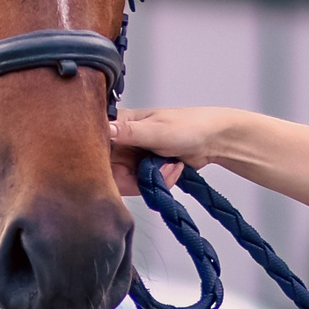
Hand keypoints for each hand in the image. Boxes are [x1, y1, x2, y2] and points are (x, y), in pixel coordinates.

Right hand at [107, 106, 235, 204]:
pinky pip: (142, 185)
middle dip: (134, 174)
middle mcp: (122, 140)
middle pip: (110, 170)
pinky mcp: (144, 169)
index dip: (104, 161)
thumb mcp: (156, 129)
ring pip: (127, 181)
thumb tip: (104, 129)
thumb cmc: (188, 125)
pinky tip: (172, 167)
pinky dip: (159, 181)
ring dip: (152, 178)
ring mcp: (133, 156)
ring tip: (169, 164)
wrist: (212, 140)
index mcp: (119, 123)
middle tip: (154, 167)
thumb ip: (128, 132)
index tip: (122, 166)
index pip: (96, 145)